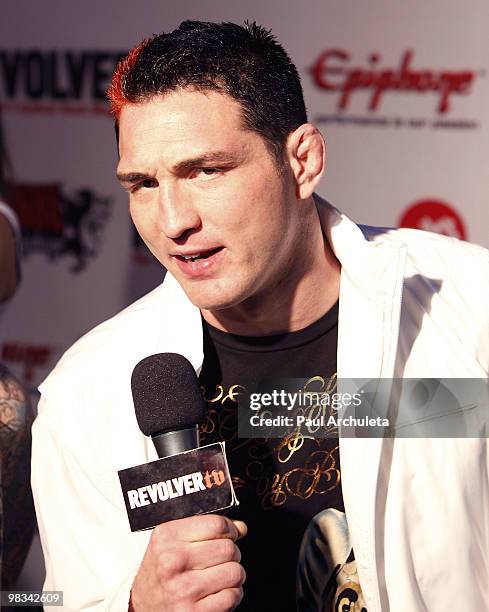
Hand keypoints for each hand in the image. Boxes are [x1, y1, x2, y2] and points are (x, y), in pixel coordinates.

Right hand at [130, 514, 246, 610]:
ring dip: (233, 575)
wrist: (141, 606)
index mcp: (167, 538)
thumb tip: (241, 527)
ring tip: (219, 576)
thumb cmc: (160, 571)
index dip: (229, 529)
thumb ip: (205, 528)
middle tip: (221, 559)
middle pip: (229, 548)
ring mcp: (184, 589)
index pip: (216, 524)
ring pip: (235, 572)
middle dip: (232, 553)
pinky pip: (232, 596)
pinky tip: (216, 592)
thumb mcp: (172, 541)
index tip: (229, 534)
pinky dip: (231, 594)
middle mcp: (173, 562)